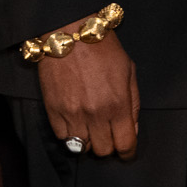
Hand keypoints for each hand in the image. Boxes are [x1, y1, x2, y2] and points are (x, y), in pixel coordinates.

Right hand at [37, 29, 139, 159]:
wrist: (70, 34)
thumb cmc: (103, 50)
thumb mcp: (129, 72)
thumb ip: (133, 104)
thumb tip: (132, 130)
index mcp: (117, 105)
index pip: (125, 144)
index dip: (128, 152)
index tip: (127, 152)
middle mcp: (95, 114)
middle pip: (103, 150)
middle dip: (109, 146)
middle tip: (109, 135)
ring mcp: (72, 114)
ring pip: (82, 148)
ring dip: (89, 141)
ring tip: (92, 129)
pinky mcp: (53, 111)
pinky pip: (63, 137)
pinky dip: (71, 135)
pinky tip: (77, 123)